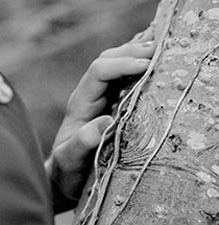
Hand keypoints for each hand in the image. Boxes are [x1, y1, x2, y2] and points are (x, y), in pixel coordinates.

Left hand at [47, 29, 156, 208]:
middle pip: (107, 61)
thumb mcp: (71, 159)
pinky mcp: (110, 104)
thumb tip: (103, 123)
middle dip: (131, 52)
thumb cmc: (66, 168)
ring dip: (135, 54)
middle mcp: (89, 95)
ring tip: (160, 49)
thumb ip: (82, 142)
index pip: (99, 72)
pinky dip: (136, 66)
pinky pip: (123, 78)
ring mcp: (99, 98)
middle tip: (159, 50)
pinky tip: (151, 60)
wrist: (63, 175)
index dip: (121, 65)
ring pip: (115, 65)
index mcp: (80, 103)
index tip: (146, 65)